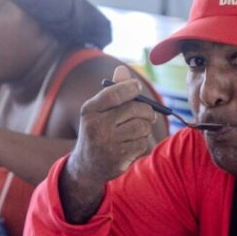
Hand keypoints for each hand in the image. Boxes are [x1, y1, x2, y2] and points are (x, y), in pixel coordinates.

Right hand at [67, 66, 156, 188]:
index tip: (137, 88)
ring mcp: (107, 143)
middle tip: (149, 113)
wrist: (87, 165)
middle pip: (134, 109)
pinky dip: (142, 141)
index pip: (114, 93)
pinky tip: (133, 142)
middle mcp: (96, 126)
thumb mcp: (98, 111)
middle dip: (147, 110)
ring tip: (140, 129)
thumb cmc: (97, 130)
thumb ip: (112, 91)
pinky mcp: (118, 158)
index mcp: (89, 111)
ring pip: (141, 126)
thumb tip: (122, 70)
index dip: (131, 88)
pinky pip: (142, 143)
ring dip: (145, 127)